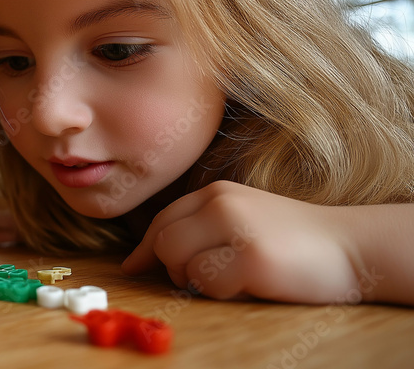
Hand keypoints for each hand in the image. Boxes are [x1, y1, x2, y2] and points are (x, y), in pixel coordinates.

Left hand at [121, 180, 360, 302]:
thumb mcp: (244, 218)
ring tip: (236, 277)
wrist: (351, 246)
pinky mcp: (250, 257)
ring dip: (200, 281)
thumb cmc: (294, 240)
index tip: (134, 266)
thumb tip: (150, 256)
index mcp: (217, 193)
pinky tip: (252, 283)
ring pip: (179, 262)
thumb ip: (203, 227)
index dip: (145, 248)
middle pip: (164, 242)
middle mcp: (221, 203)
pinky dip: (222, 292)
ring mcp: (236, 228)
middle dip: (173, 269)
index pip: (163, 219)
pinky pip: (207, 284)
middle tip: (205, 279)